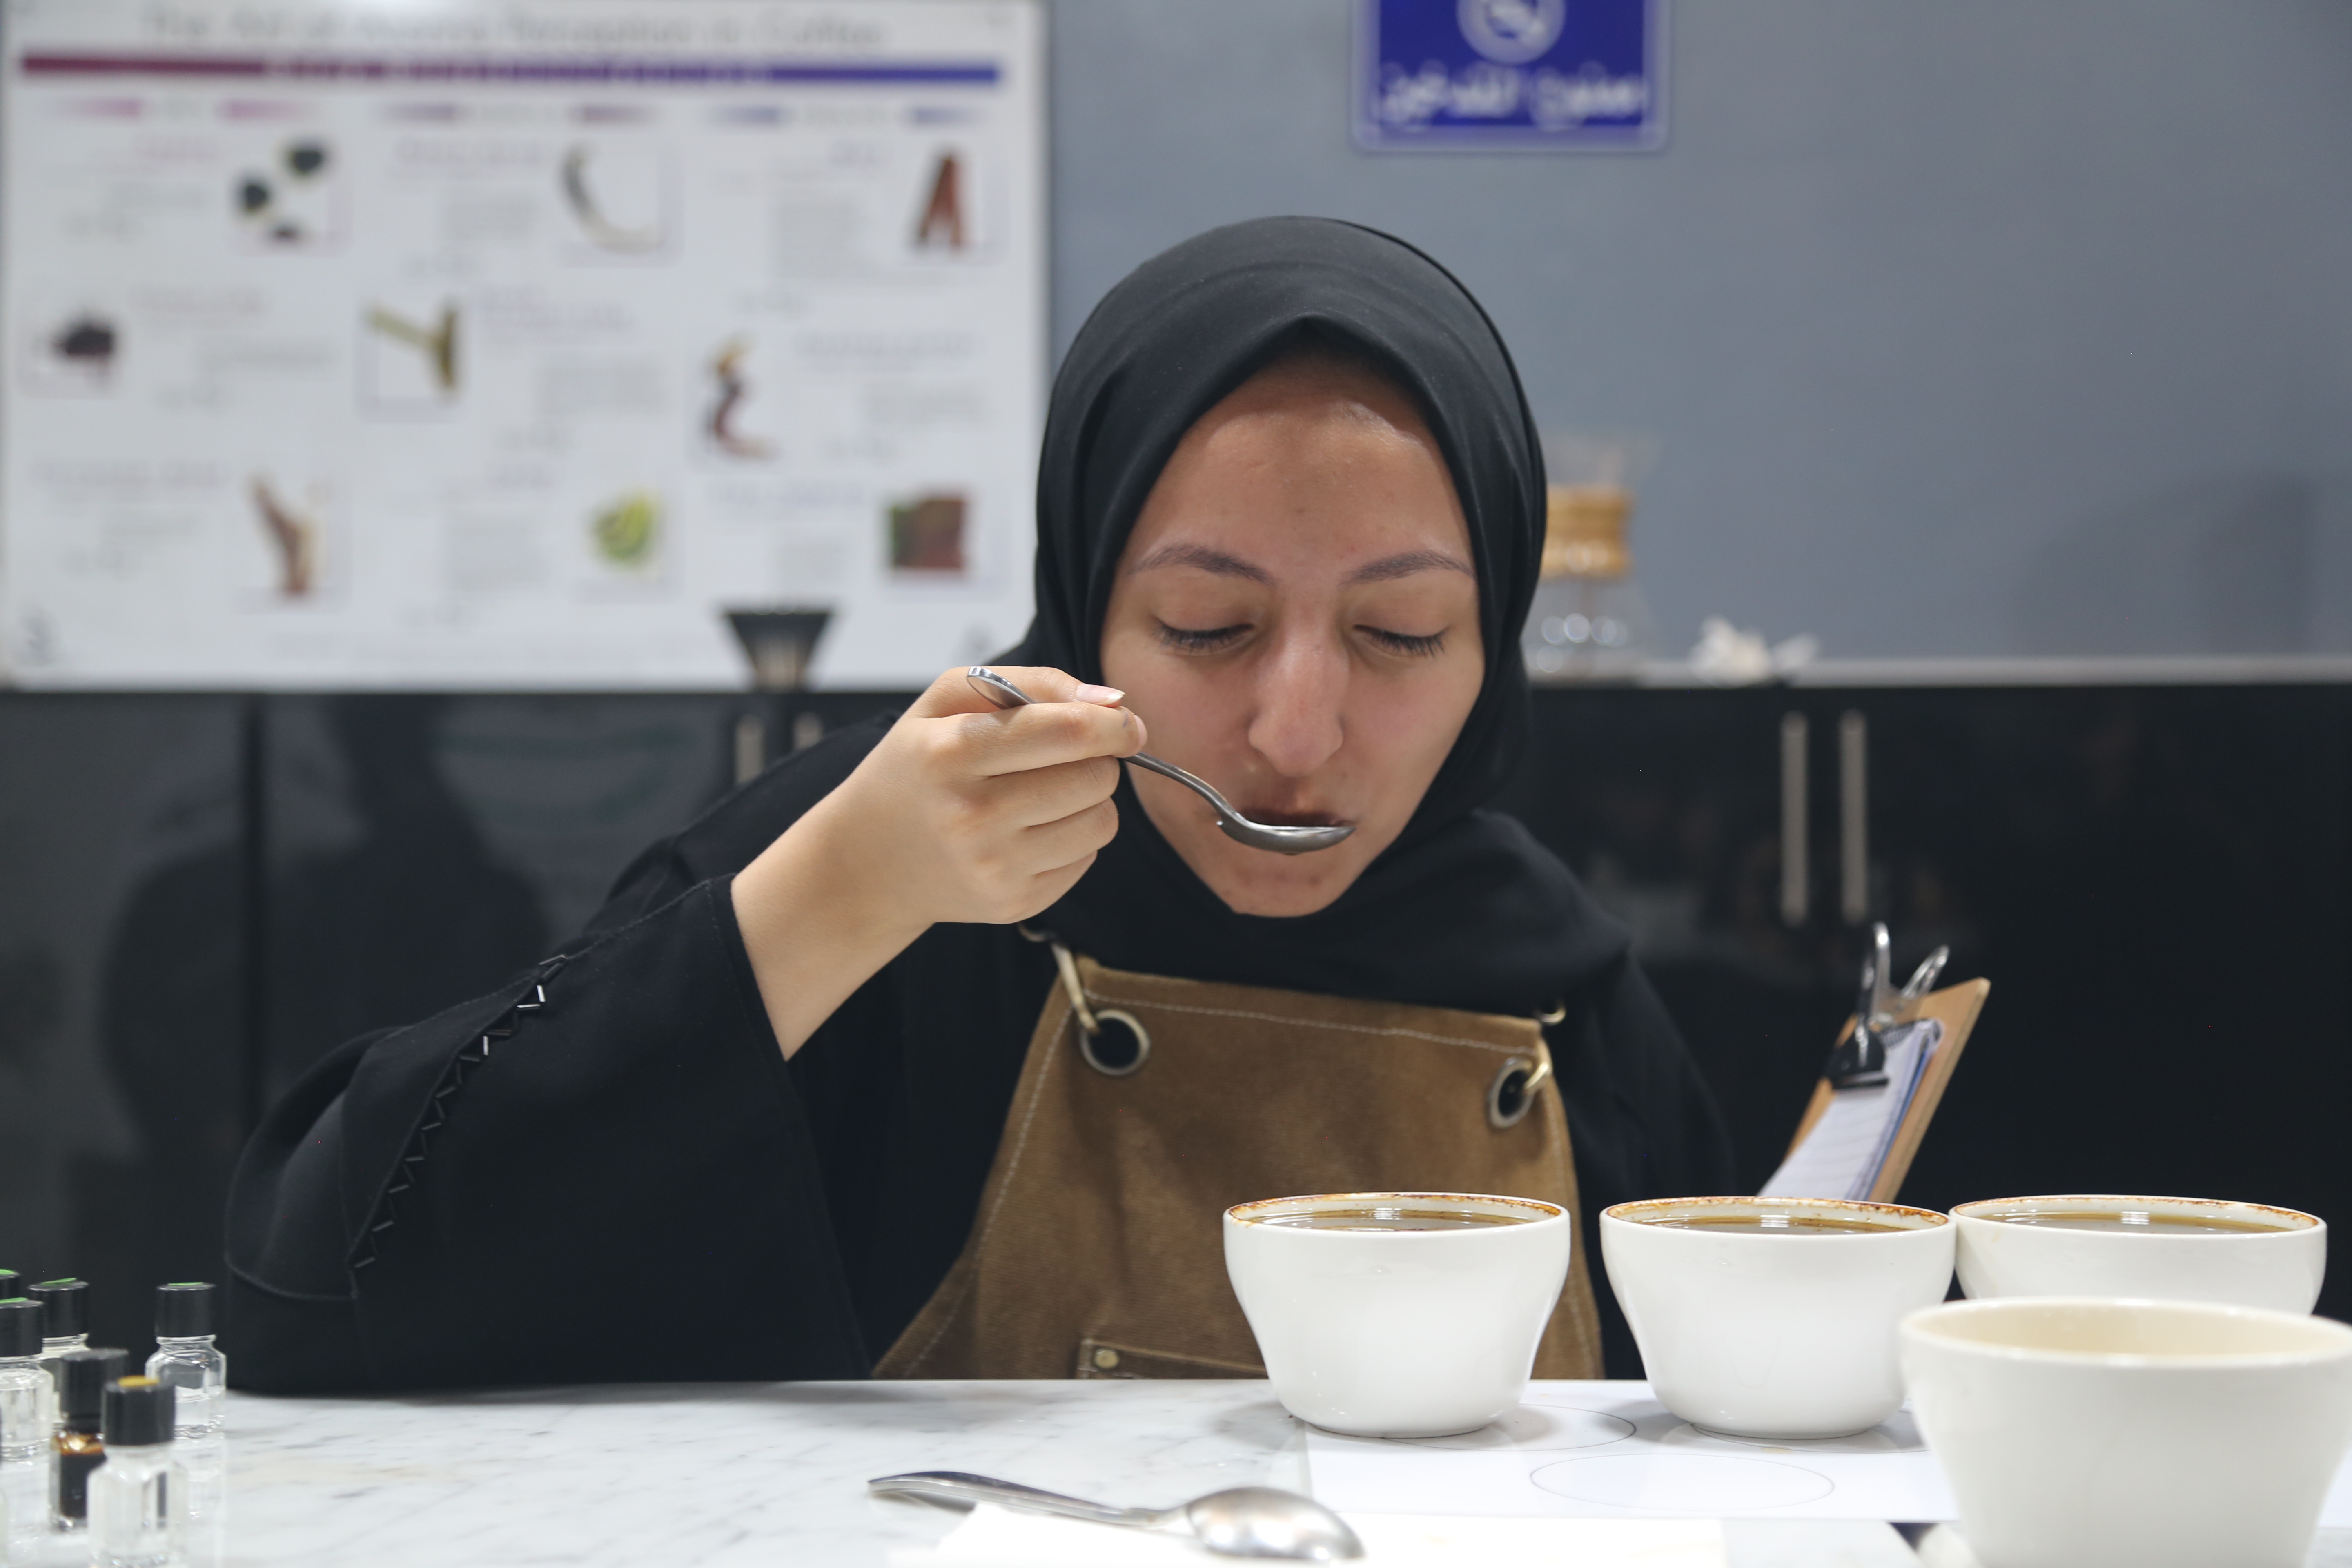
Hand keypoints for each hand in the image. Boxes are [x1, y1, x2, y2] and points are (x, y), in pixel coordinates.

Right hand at [731, 667, 1145, 1055]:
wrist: (867, 861)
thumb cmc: (916, 766)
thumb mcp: (947, 700)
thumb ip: (1033, 682)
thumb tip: (1113, 701)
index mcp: (952, 753)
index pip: (1069, 732)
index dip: (1115, 724)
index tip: (1126, 723)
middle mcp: (973, 816)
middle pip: (1096, 778)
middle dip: (1096, 760)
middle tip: (1064, 757)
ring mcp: (994, 868)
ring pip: (1102, 822)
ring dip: (1088, 800)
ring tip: (1042, 793)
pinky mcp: (1014, 905)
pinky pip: (1088, 859)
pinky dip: (1072, 839)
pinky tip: (1029, 831)